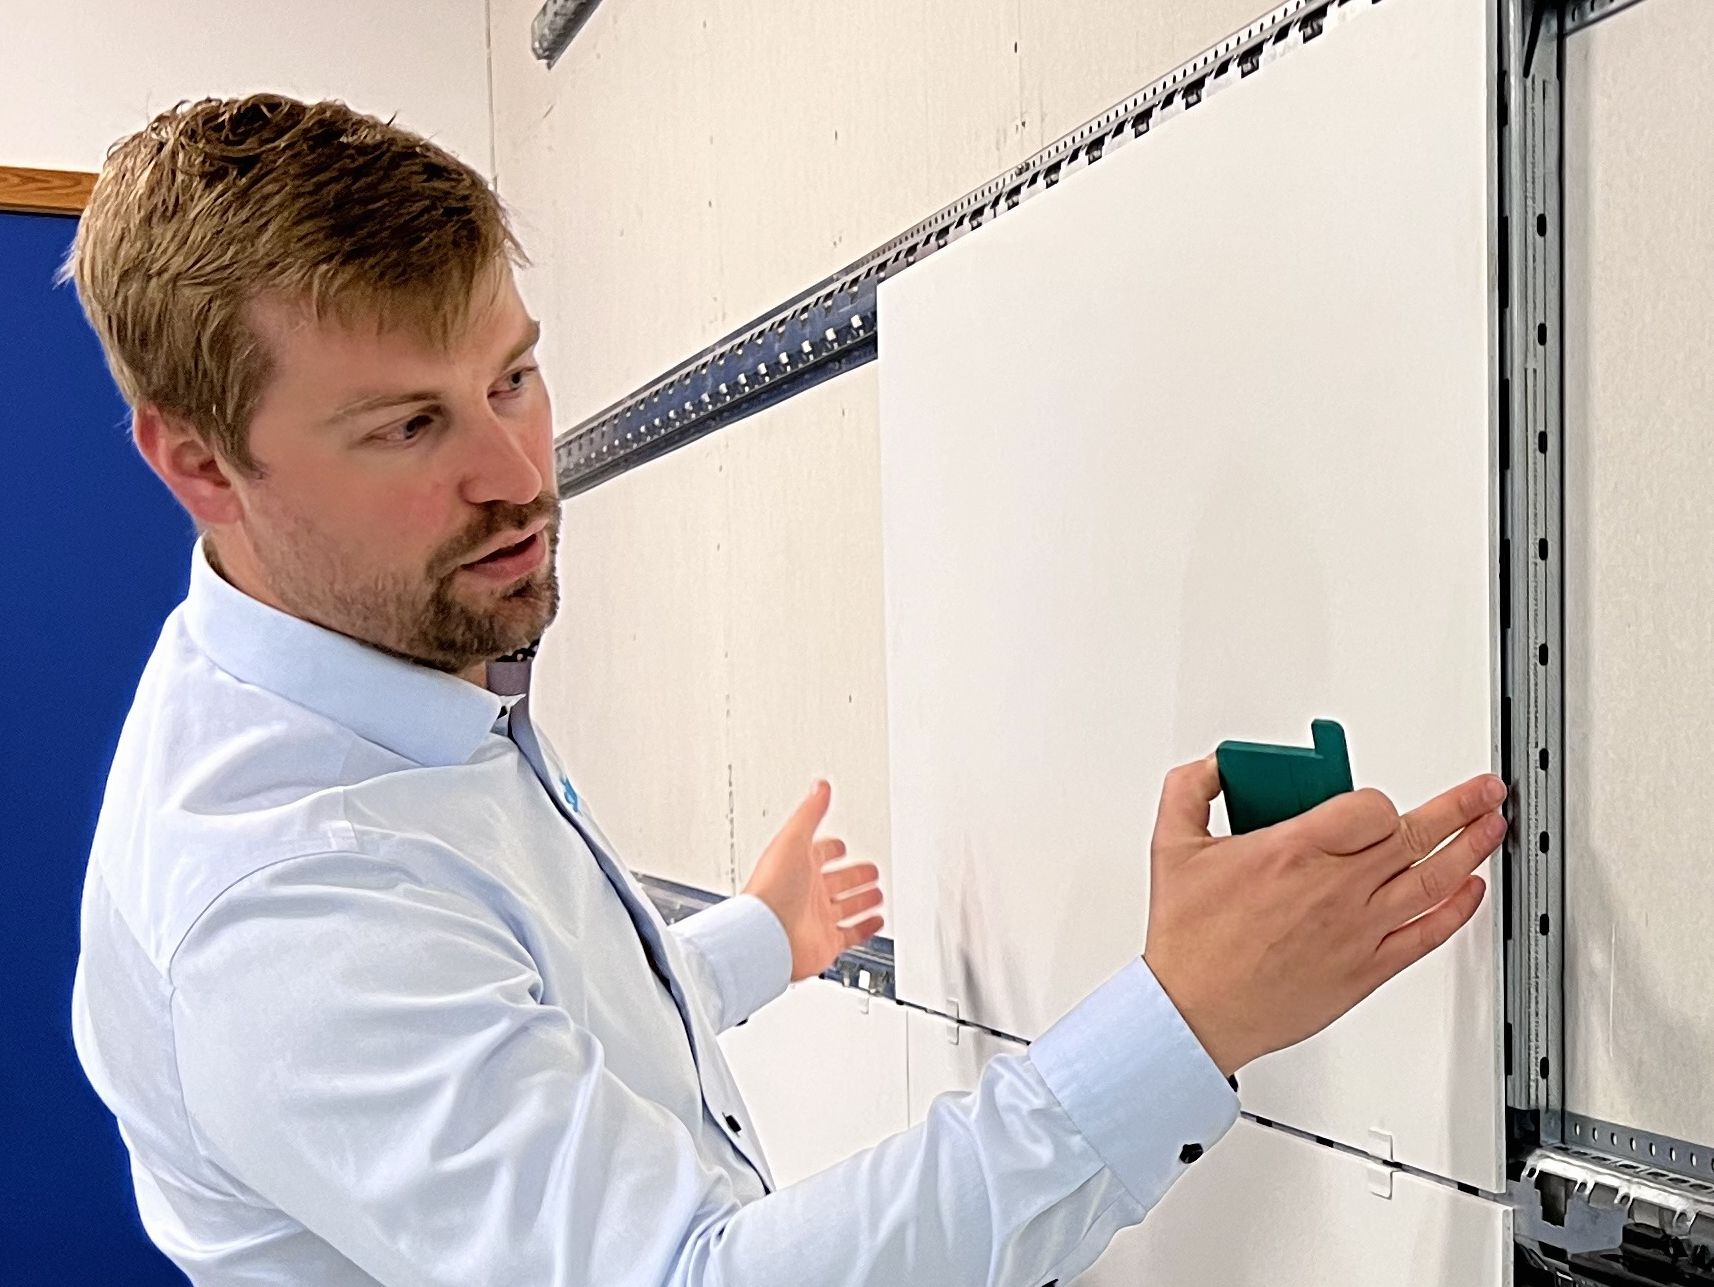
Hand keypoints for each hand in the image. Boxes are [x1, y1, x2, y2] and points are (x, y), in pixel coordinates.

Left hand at [743, 781, 885, 981]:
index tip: (842, 844)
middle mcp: (808, 893)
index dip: (833, 848)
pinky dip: (867, 927)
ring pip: (847, 906)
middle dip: (855, 874)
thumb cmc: (772, 888)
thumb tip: (820, 786)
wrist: (767, 934)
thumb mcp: (793, 838)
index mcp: (798, 867)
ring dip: (863, 899)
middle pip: (838, 881)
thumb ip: (810, 812)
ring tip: (878, 893)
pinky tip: (877, 920)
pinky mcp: (827, 942)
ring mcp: (818, 919)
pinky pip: (852, 934)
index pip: (820, 854)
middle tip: (871, 869)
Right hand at [1141, 757, 1506, 1076]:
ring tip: (1493, 827)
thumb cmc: (1188, 940)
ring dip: (1473, 848)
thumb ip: (1189, 790)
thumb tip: (1214, 767)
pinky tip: (1471, 890)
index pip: (1370, 807)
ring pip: (1435, 880)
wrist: (1195, 1011)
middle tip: (1482, 792)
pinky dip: (1458, 909)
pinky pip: (1428, 934)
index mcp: (1293, 851)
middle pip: (1416, 836)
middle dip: (1459, 806)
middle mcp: (1335, 888)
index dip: (1380, 800)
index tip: (1374, 802)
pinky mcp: (1366, 968)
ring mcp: (1358, 930)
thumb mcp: (1172, 846)